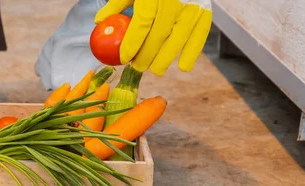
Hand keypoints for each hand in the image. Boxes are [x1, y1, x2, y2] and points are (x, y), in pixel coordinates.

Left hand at [95, 0, 211, 75]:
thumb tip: (99, 22)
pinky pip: (200, 35)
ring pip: (180, 36)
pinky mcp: (205, 13)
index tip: (124, 58)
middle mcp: (174, 0)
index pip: (143, 21)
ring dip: (167, 57)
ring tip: (156, 70)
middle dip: (148, 54)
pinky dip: (192, 52)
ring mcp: (192, 6)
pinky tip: (184, 67)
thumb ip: (116, 4)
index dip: (133, 42)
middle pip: (160, 33)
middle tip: (138, 68)